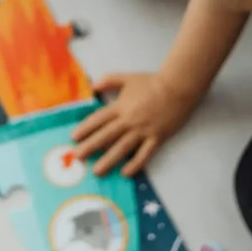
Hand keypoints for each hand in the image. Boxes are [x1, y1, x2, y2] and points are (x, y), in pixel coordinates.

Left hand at [72, 72, 190, 176]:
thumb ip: (108, 81)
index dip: (85, 129)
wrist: (177, 87)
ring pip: (122, 148)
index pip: (98, 119)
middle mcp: (129, 120)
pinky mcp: (157, 138)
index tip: (74, 137)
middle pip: (106, 136)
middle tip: (78, 157)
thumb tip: (92, 87)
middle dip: (90, 147)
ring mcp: (143, 130)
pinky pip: (144, 154)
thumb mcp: (127, 77)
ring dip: (108, 160)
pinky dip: (135, 164)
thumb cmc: (152, 82)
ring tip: (97, 171)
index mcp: (120, 106)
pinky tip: (125, 173)